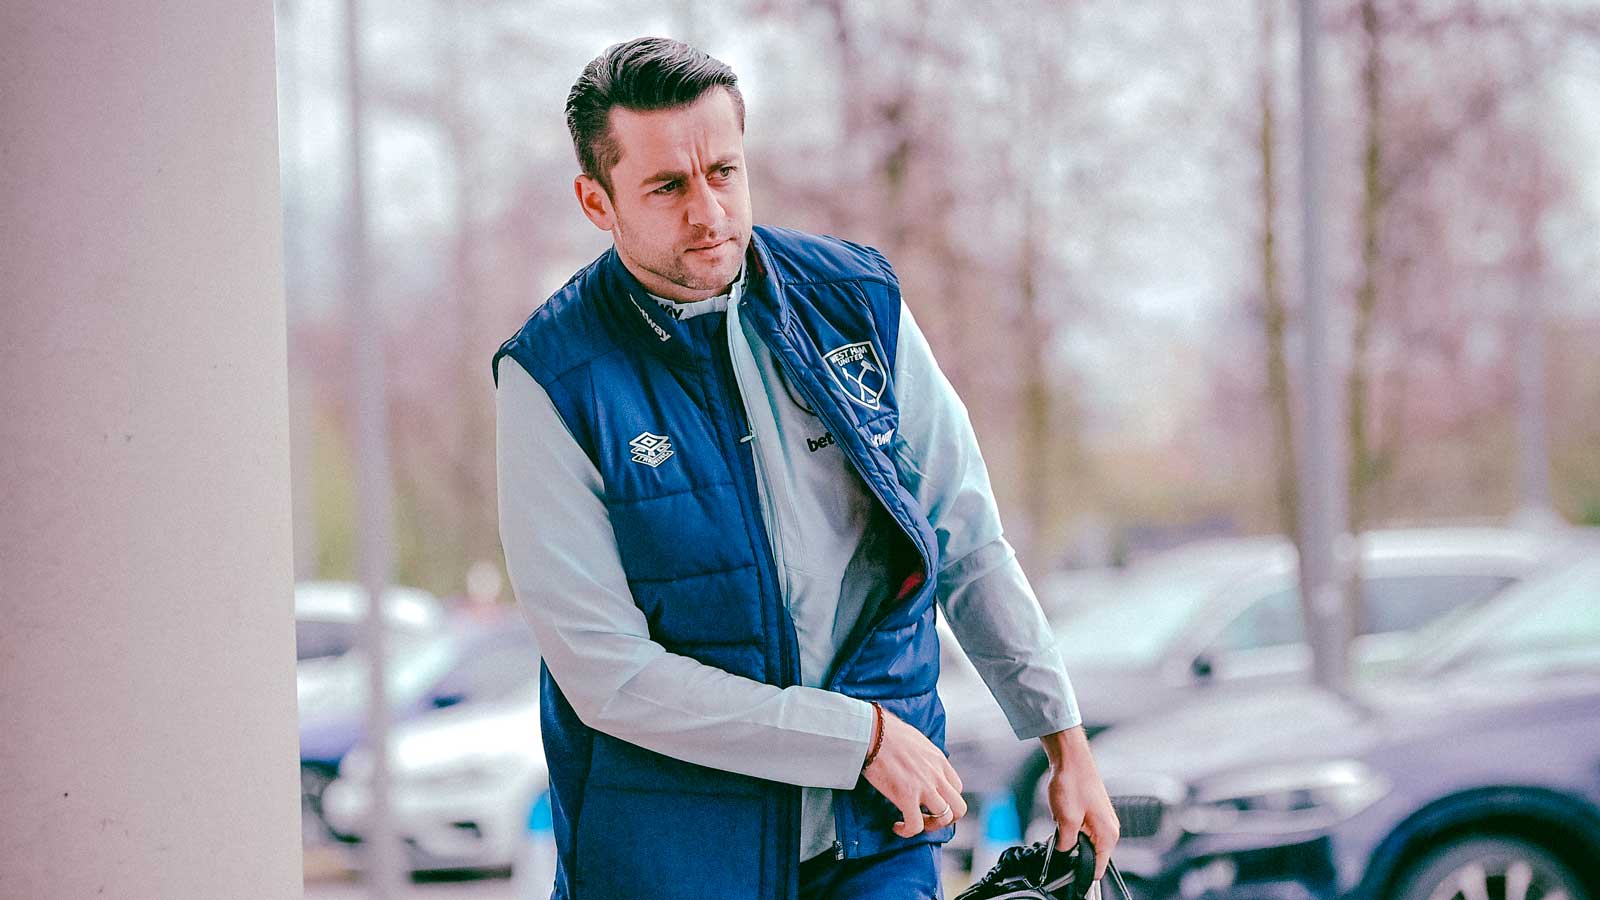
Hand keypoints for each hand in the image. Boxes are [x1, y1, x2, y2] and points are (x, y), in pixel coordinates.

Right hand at [861, 705, 967, 837]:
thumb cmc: (887, 732)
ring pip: (943, 818)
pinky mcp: (906, 796)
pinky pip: (916, 825)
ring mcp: (924, 786)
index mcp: (939, 760)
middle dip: (946, 818)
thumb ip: (922, 755)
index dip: (946, 800)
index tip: (929, 803)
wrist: (872, 731)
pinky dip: (907, 831)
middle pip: (959, 807)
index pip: (956, 787)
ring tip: (911, 822)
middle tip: (927, 818)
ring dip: (929, 826)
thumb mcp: (916, 740)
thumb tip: (915, 762)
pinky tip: (897, 826)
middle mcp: (936, 774)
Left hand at [1039, 725, 1119, 880]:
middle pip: (1089, 854)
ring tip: (1061, 818)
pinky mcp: (1092, 812)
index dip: (1080, 871)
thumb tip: (1064, 853)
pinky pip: (1080, 828)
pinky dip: (1068, 825)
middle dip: (1072, 849)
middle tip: (1059, 837)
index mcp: (1108, 835)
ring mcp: (1101, 820)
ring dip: (1068, 836)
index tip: (1067, 868)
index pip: (1098, 868)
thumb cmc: (1072, 782)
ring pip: (1082, 840)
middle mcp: (1109, 829)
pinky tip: (1061, 813)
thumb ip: (1066, 844)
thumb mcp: (1066, 820)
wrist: (1070, 757)